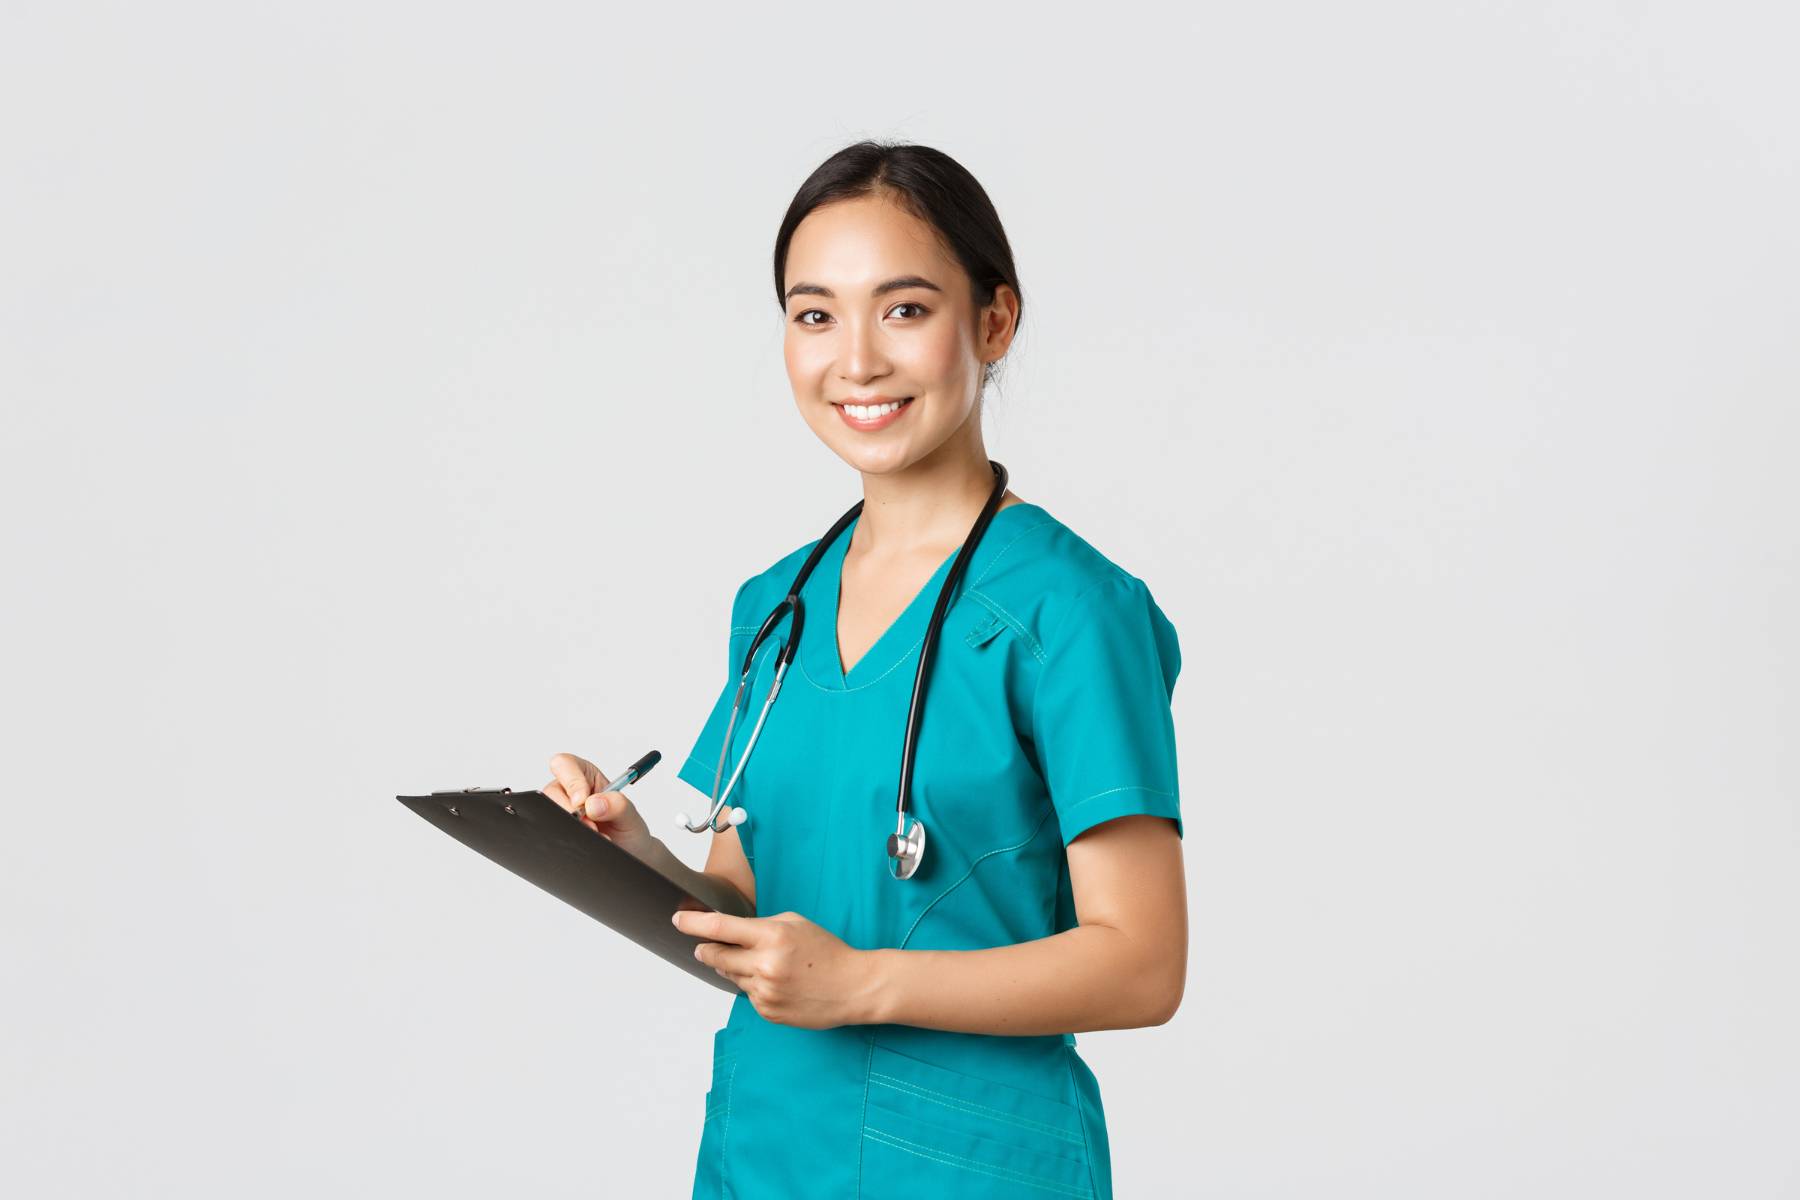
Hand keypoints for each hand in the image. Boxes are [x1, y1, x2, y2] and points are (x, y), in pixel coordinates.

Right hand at [542, 752, 657, 861]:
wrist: (629, 856)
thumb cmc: (629, 830)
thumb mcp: (631, 816)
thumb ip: (618, 805)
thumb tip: (593, 803)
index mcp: (587, 776)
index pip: (566, 764)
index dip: (571, 781)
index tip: (582, 800)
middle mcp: (569, 792)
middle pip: (551, 791)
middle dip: (571, 811)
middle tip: (591, 826)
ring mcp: (562, 812)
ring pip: (549, 814)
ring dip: (572, 827)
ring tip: (595, 836)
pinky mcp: (558, 830)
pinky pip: (551, 832)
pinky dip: (568, 839)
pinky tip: (586, 842)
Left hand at [672, 909, 876, 1028]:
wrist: (853, 987)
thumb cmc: (827, 952)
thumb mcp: (795, 923)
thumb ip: (761, 926)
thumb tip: (729, 933)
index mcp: (772, 936)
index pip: (721, 927)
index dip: (694, 924)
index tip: (678, 921)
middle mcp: (764, 965)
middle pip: (717, 956)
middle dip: (706, 950)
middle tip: (702, 946)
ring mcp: (765, 992)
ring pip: (731, 976)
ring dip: (734, 967)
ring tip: (758, 963)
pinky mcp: (767, 1012)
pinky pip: (748, 994)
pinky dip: (753, 985)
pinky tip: (775, 982)